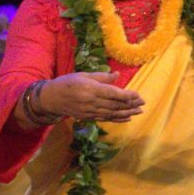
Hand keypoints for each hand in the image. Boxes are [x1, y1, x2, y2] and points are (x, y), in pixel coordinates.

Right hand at [30, 72, 144, 123]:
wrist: (50, 99)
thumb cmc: (67, 83)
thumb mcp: (83, 75)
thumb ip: (101, 77)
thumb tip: (117, 75)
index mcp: (91, 89)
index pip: (113, 94)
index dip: (128, 96)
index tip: (138, 95)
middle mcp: (91, 102)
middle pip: (115, 105)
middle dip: (130, 105)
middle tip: (143, 104)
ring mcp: (89, 111)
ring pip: (112, 113)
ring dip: (127, 113)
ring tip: (138, 112)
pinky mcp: (87, 117)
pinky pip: (105, 119)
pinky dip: (117, 119)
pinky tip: (126, 118)